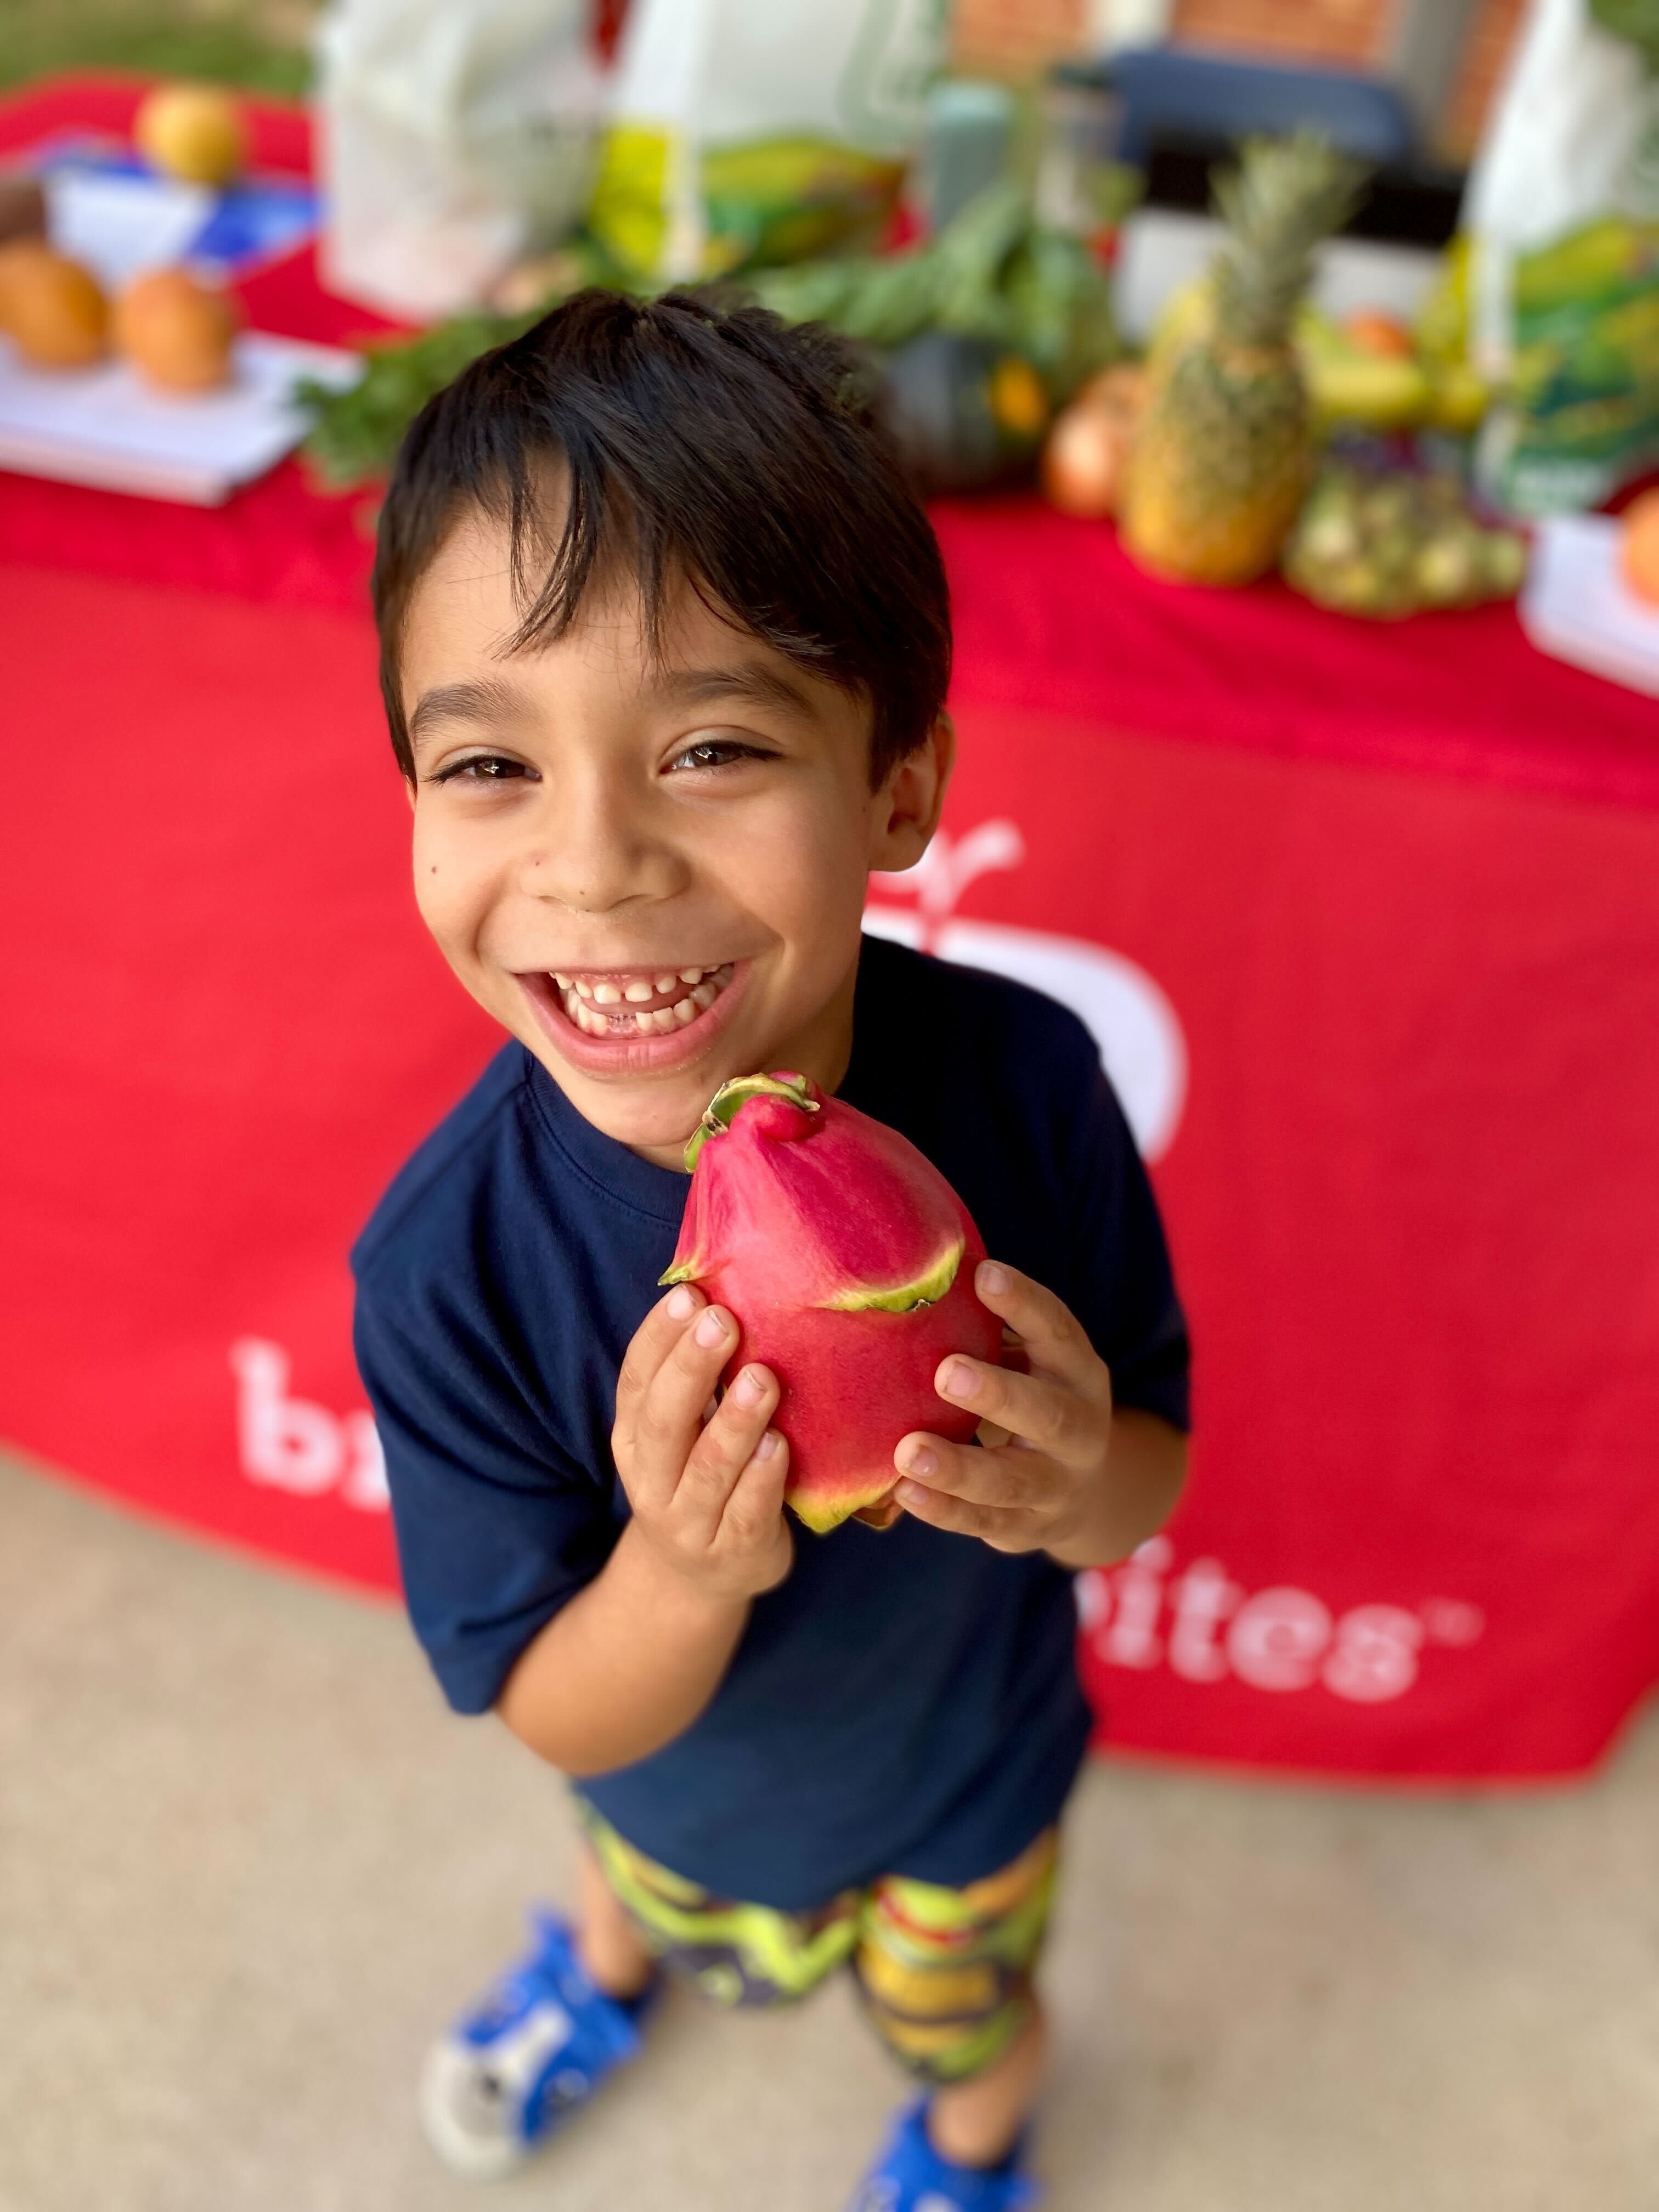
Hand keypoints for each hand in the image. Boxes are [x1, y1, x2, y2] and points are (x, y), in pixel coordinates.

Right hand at [612, 1284, 792, 1602]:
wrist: (699, 1577)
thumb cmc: (700, 1476)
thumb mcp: (684, 1430)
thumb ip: (696, 1376)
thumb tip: (726, 1287)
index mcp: (634, 1436)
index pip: (636, 1380)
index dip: (658, 1337)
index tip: (688, 1293)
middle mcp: (651, 1478)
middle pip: (663, 1420)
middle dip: (691, 1368)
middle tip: (723, 1321)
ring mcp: (688, 1521)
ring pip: (707, 1469)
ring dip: (734, 1422)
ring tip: (761, 1378)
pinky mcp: (733, 1551)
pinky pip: (747, 1514)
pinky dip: (762, 1480)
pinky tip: (780, 1446)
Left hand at [892, 1261, 1113, 1555]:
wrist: (1090, 1491)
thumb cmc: (1033, 1399)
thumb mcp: (1032, 1361)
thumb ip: (987, 1329)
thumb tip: (911, 1267)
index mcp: (1078, 1372)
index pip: (1059, 1332)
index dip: (1025, 1303)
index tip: (982, 1274)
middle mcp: (1078, 1429)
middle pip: (1048, 1414)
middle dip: (999, 1394)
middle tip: (946, 1372)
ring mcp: (1057, 1485)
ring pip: (1014, 1481)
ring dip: (961, 1468)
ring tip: (908, 1452)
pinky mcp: (1027, 1527)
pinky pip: (985, 1522)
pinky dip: (944, 1510)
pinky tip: (903, 1491)